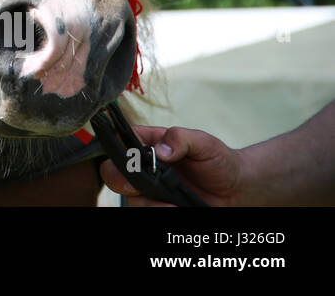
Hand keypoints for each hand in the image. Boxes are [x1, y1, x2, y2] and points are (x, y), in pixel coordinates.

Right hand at [99, 124, 244, 206]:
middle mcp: (144, 166)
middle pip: (113, 172)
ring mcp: (150, 188)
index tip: (130, 159)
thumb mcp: (204, 143)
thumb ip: (181, 138)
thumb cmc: (219, 160)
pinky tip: (174, 208)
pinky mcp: (158, 205)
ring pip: (129, 197)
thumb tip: (160, 151)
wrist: (237, 189)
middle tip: (136, 186)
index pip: (121, 140)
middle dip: (120, 180)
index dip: (118, 149)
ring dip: (147, 203)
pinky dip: (158, 211)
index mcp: (149, 143)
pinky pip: (146, 210)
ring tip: (171, 204)